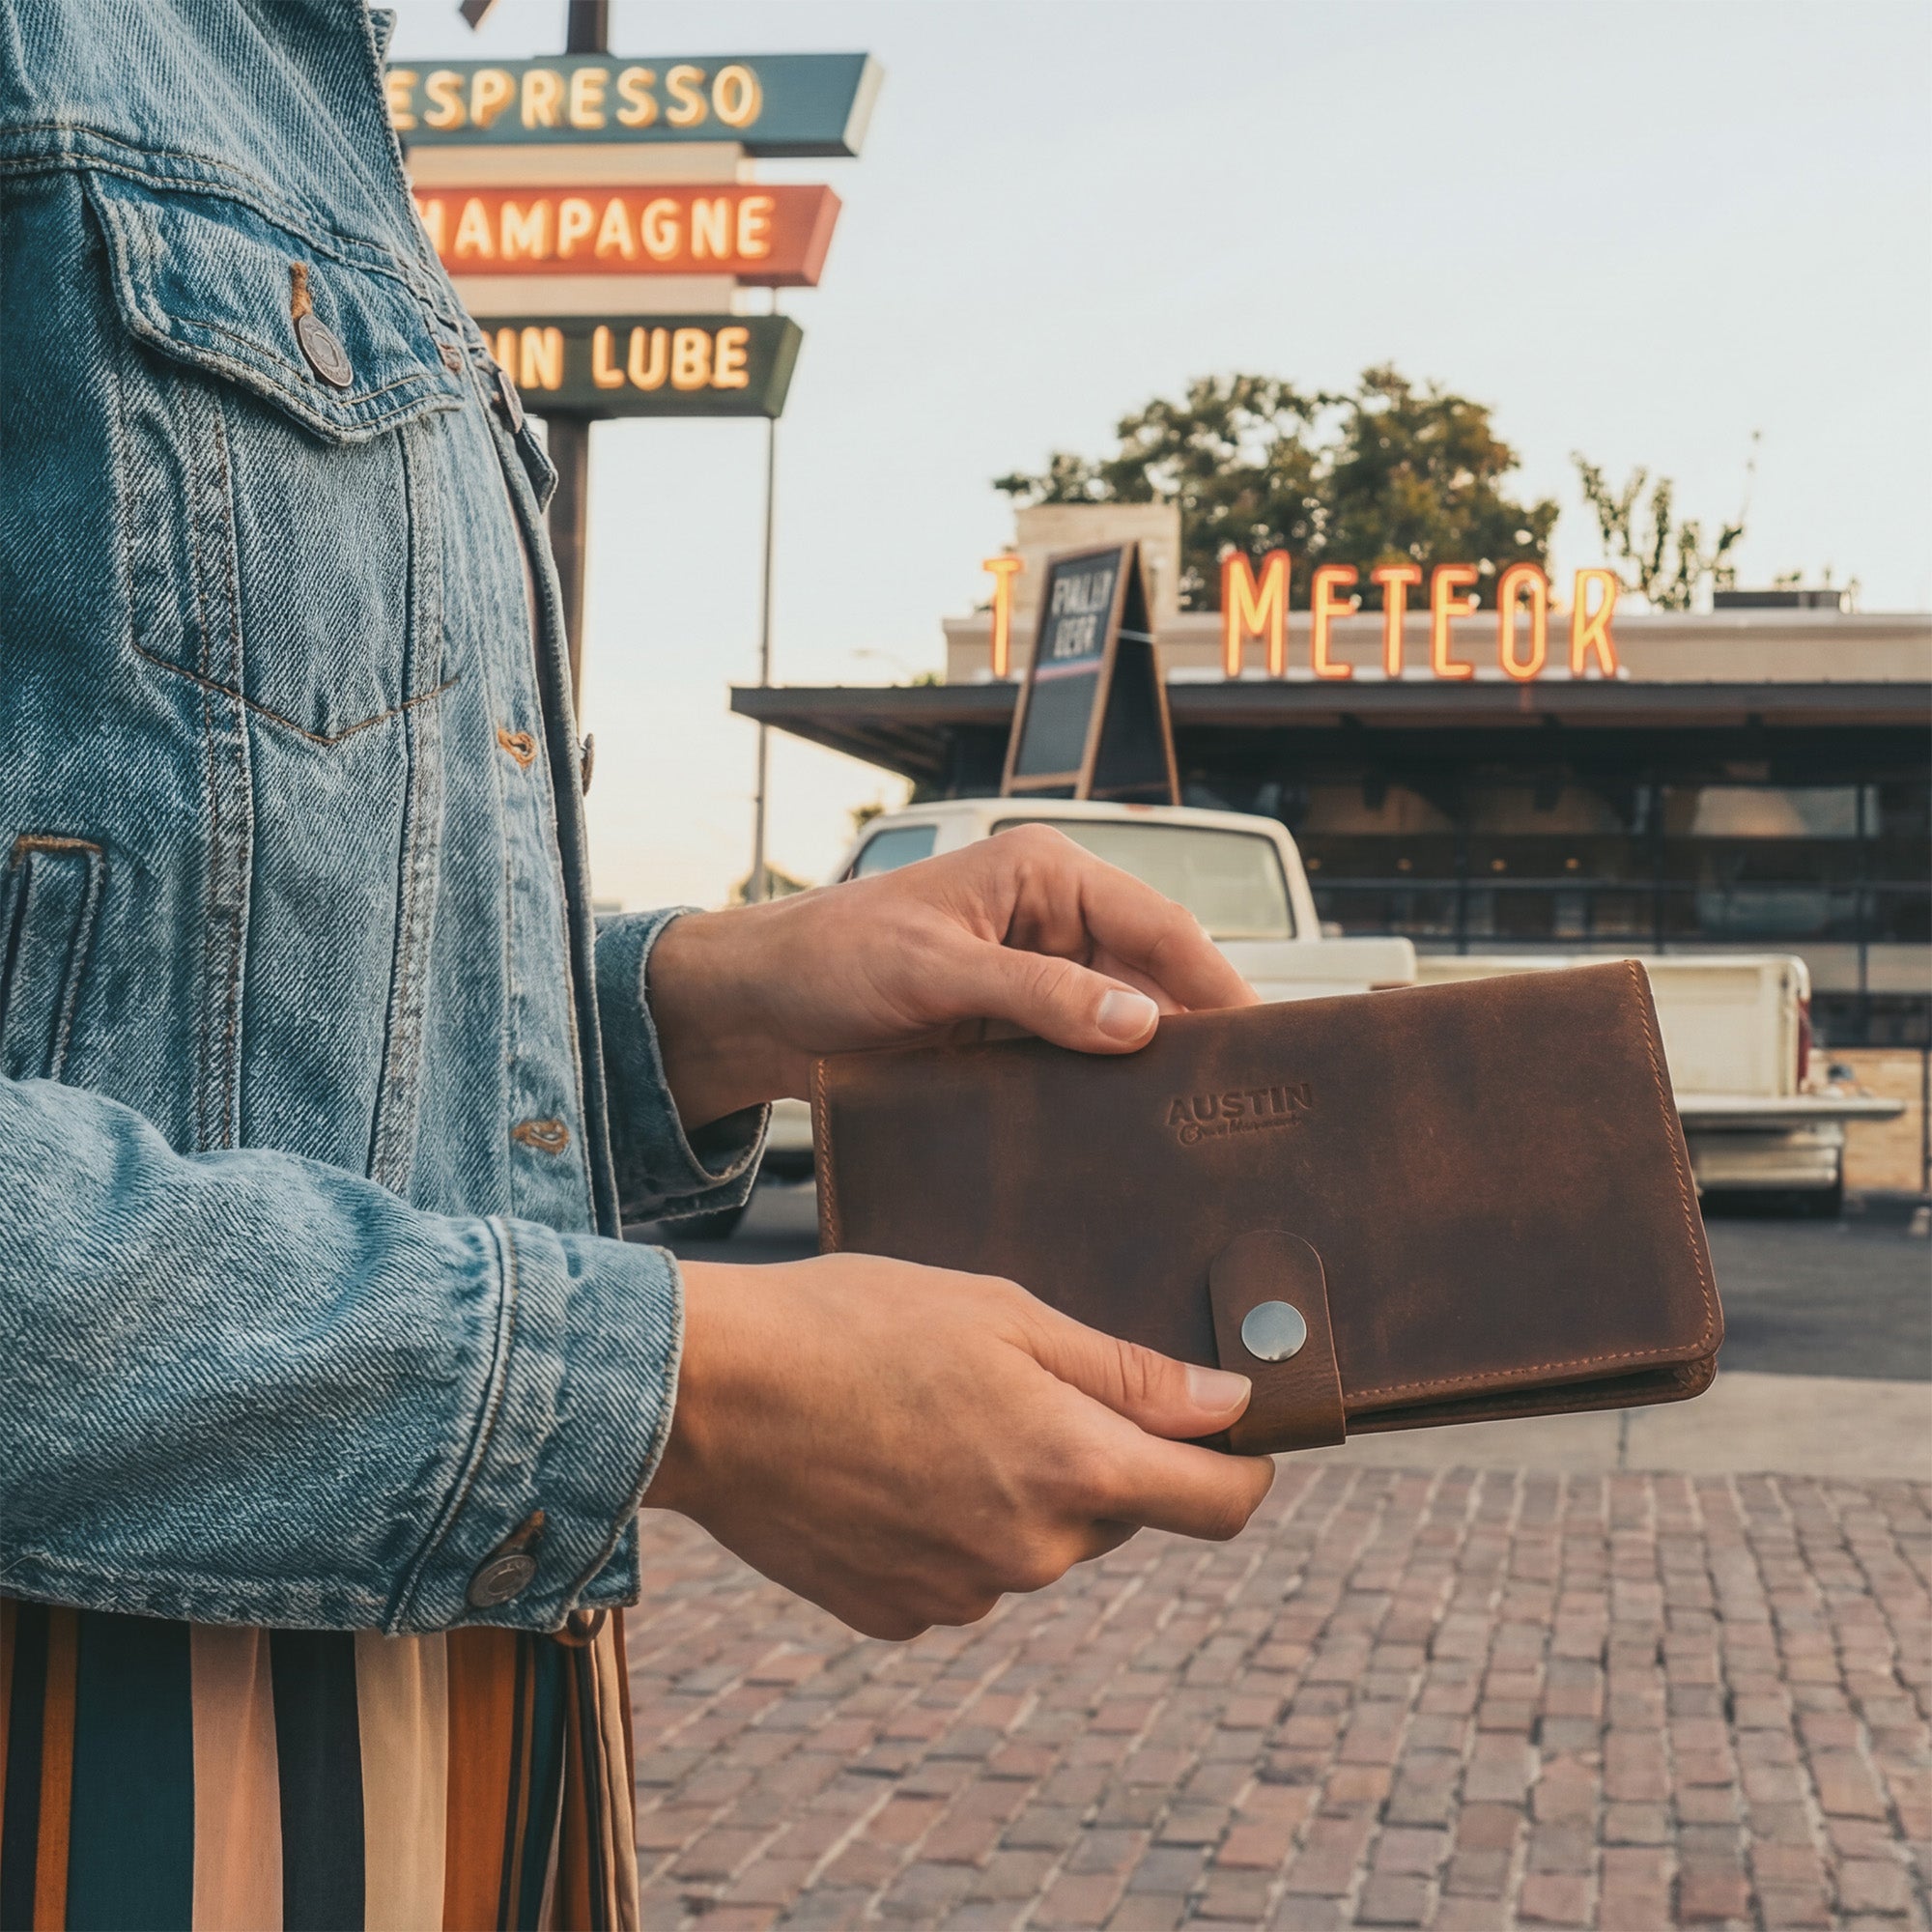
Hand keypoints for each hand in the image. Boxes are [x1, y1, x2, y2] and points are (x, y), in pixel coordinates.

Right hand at [644, 1253, 1274, 1638]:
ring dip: (1018, 1491)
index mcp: (1073, 1468)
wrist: (709, 1395)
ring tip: (932, 1415)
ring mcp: (962, 1594)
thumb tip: (1232, 1408)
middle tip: (1019, 1384)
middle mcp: (1031, 1553)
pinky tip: (890, 1465)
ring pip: (1036, 1542)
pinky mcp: (899, 1615)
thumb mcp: (1006, 1314)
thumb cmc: (856, 1325)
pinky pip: (964, 1571)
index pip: (1220, 1505)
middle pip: (1118, 1515)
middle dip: (1098, 1459)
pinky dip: (951, 1526)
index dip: (1245, 1469)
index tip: (1238, 1438)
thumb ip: (1128, 1374)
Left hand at [649, 824, 1257, 1128]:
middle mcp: (1051, 917)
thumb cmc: (830, 959)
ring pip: (1122, 1018)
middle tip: (1243, 1092)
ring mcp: (1034, 973)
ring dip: (1152, 1063)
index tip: (1261, 1036)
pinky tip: (1130, 1124)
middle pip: (1153, 972)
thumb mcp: (934, 972)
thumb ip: (1038, 994)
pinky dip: (1106, 1083)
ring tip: (1200, 1118)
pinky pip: (1080, 1052)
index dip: (1214, 981)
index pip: (1157, 924)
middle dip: (1194, 1026)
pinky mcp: (1014, 1023)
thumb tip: (1139, 1023)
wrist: (759, 1007)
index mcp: (1042, 873)